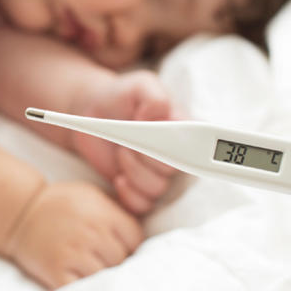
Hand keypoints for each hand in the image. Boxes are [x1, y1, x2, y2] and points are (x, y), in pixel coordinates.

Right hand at [8, 181, 142, 288]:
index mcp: (102, 213)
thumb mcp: (90, 194)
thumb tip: (140, 236)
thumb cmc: (59, 204)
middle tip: (100, 256)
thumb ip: (115, 210)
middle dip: (114, 260)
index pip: (135, 238)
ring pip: (105, 276)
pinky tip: (78, 275)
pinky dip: (84, 287)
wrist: (19, 213)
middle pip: (121, 260)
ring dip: (100, 274)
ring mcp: (74, 254)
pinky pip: (83, 289)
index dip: (130, 244)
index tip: (120, 245)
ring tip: (88, 265)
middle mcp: (90, 233)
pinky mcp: (57, 272)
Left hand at [70, 70, 177, 214]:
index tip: (155, 137)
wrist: (92, 110)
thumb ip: (154, 96)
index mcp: (184, 128)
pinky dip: (129, 195)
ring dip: (135, 173)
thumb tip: (158, 116)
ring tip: (121, 152)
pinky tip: (118, 177)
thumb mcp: (139, 84)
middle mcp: (175, 153)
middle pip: (175, 171)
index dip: (180, 148)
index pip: (199, 147)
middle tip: (129, 142)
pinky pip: (143, 206)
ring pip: (158, 189)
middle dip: (148, 158)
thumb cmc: (121, 95)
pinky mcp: (138, 187)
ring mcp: (157, 172)